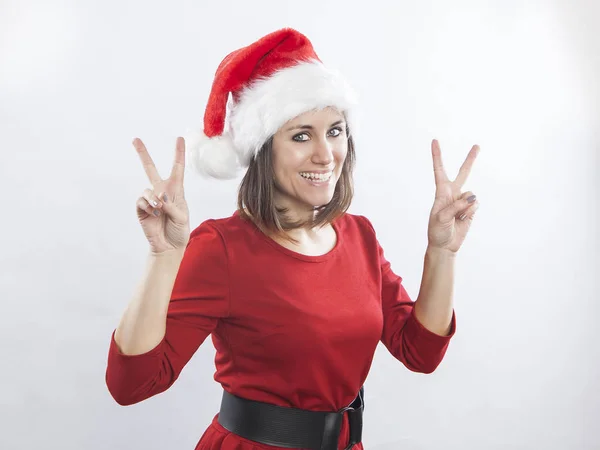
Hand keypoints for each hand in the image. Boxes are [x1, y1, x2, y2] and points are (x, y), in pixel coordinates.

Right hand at [133, 137, 189, 254]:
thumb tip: (159, 197)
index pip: (177, 168)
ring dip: (154, 199)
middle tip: (135, 139)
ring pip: (147, 190)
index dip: (178, 153)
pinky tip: (153, 213)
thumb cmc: (179, 230)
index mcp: (176, 190)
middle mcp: (162, 192)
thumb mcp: (182, 217)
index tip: (179, 138)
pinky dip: (147, 206)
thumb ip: (172, 205)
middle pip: (150, 169)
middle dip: (143, 154)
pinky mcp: (141, 209)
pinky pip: (141, 201)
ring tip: (159, 209)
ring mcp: (150, 200)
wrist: (169, 247)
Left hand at [426, 139, 479, 253]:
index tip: (435, 141)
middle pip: (463, 173)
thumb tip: (472, 197)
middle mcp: (452, 193)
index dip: (437, 156)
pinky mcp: (471, 209)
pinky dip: (471, 212)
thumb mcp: (441, 218)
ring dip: (465, 206)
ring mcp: (463, 201)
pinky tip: (463, 219)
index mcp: (441, 192)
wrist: (445, 245)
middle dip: (470, 160)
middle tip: (477, 146)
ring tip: (456, 218)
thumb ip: (455, 206)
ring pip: (471, 195)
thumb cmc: (437, 231)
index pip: (439, 170)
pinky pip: (475, 205)